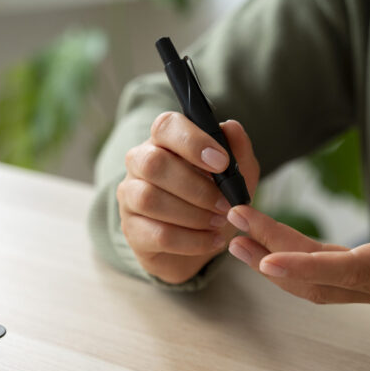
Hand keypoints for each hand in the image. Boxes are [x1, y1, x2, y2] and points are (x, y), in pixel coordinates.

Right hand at [117, 114, 258, 283]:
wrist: (202, 244)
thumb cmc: (215, 202)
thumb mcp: (237, 178)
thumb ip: (238, 152)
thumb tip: (232, 128)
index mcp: (165, 141)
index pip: (166, 126)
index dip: (193, 141)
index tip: (222, 162)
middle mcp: (140, 163)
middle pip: (154, 163)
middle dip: (197, 187)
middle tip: (226, 204)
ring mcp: (130, 197)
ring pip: (150, 199)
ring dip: (194, 215)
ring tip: (220, 223)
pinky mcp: (133, 231)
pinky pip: (158, 234)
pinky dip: (192, 240)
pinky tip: (213, 241)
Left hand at [226, 159, 369, 304]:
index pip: (346, 269)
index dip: (303, 265)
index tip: (264, 257)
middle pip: (317, 277)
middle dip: (272, 255)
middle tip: (235, 227)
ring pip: (315, 285)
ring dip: (275, 267)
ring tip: (239, 244)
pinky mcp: (367, 284)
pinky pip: (323, 281)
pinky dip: (294, 268)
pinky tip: (270, 253)